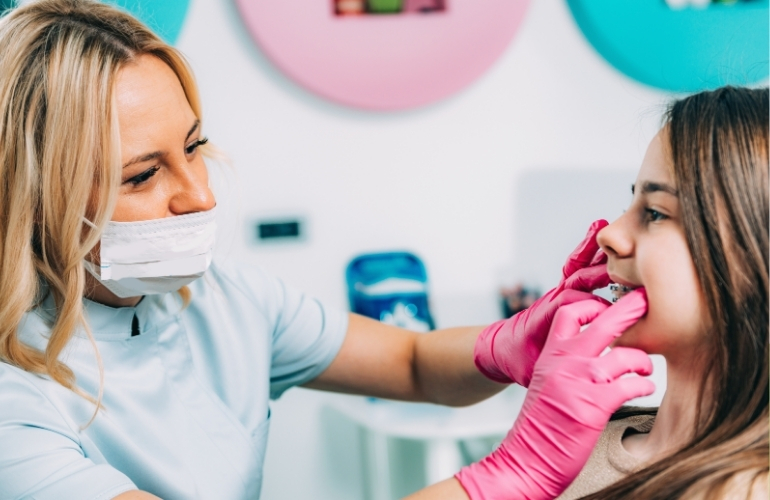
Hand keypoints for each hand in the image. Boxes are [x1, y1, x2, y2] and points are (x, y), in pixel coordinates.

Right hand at [456, 289, 654, 499]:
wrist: (525, 458)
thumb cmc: (540, 424)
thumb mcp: (545, 383)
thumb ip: (564, 364)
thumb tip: (592, 356)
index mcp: (550, 354)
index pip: (571, 313)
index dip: (593, 307)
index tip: (610, 309)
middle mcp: (564, 362)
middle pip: (604, 323)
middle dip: (630, 310)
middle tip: (645, 302)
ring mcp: (579, 381)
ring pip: (625, 355)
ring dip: (642, 362)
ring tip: (646, 370)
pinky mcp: (593, 406)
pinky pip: (630, 386)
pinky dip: (643, 386)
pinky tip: (645, 389)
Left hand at [475, 220, 611, 386]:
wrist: (501, 351)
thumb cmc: (520, 363)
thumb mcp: (535, 371)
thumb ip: (555, 369)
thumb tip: (576, 374)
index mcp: (547, 319)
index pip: (574, 306)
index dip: (595, 306)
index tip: (618, 307)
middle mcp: (554, 302)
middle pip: (578, 281)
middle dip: (598, 270)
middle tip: (622, 257)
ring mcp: (558, 294)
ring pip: (577, 268)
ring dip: (591, 250)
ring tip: (604, 225)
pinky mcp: (563, 291)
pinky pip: (576, 266)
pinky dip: (586, 248)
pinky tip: (597, 227)